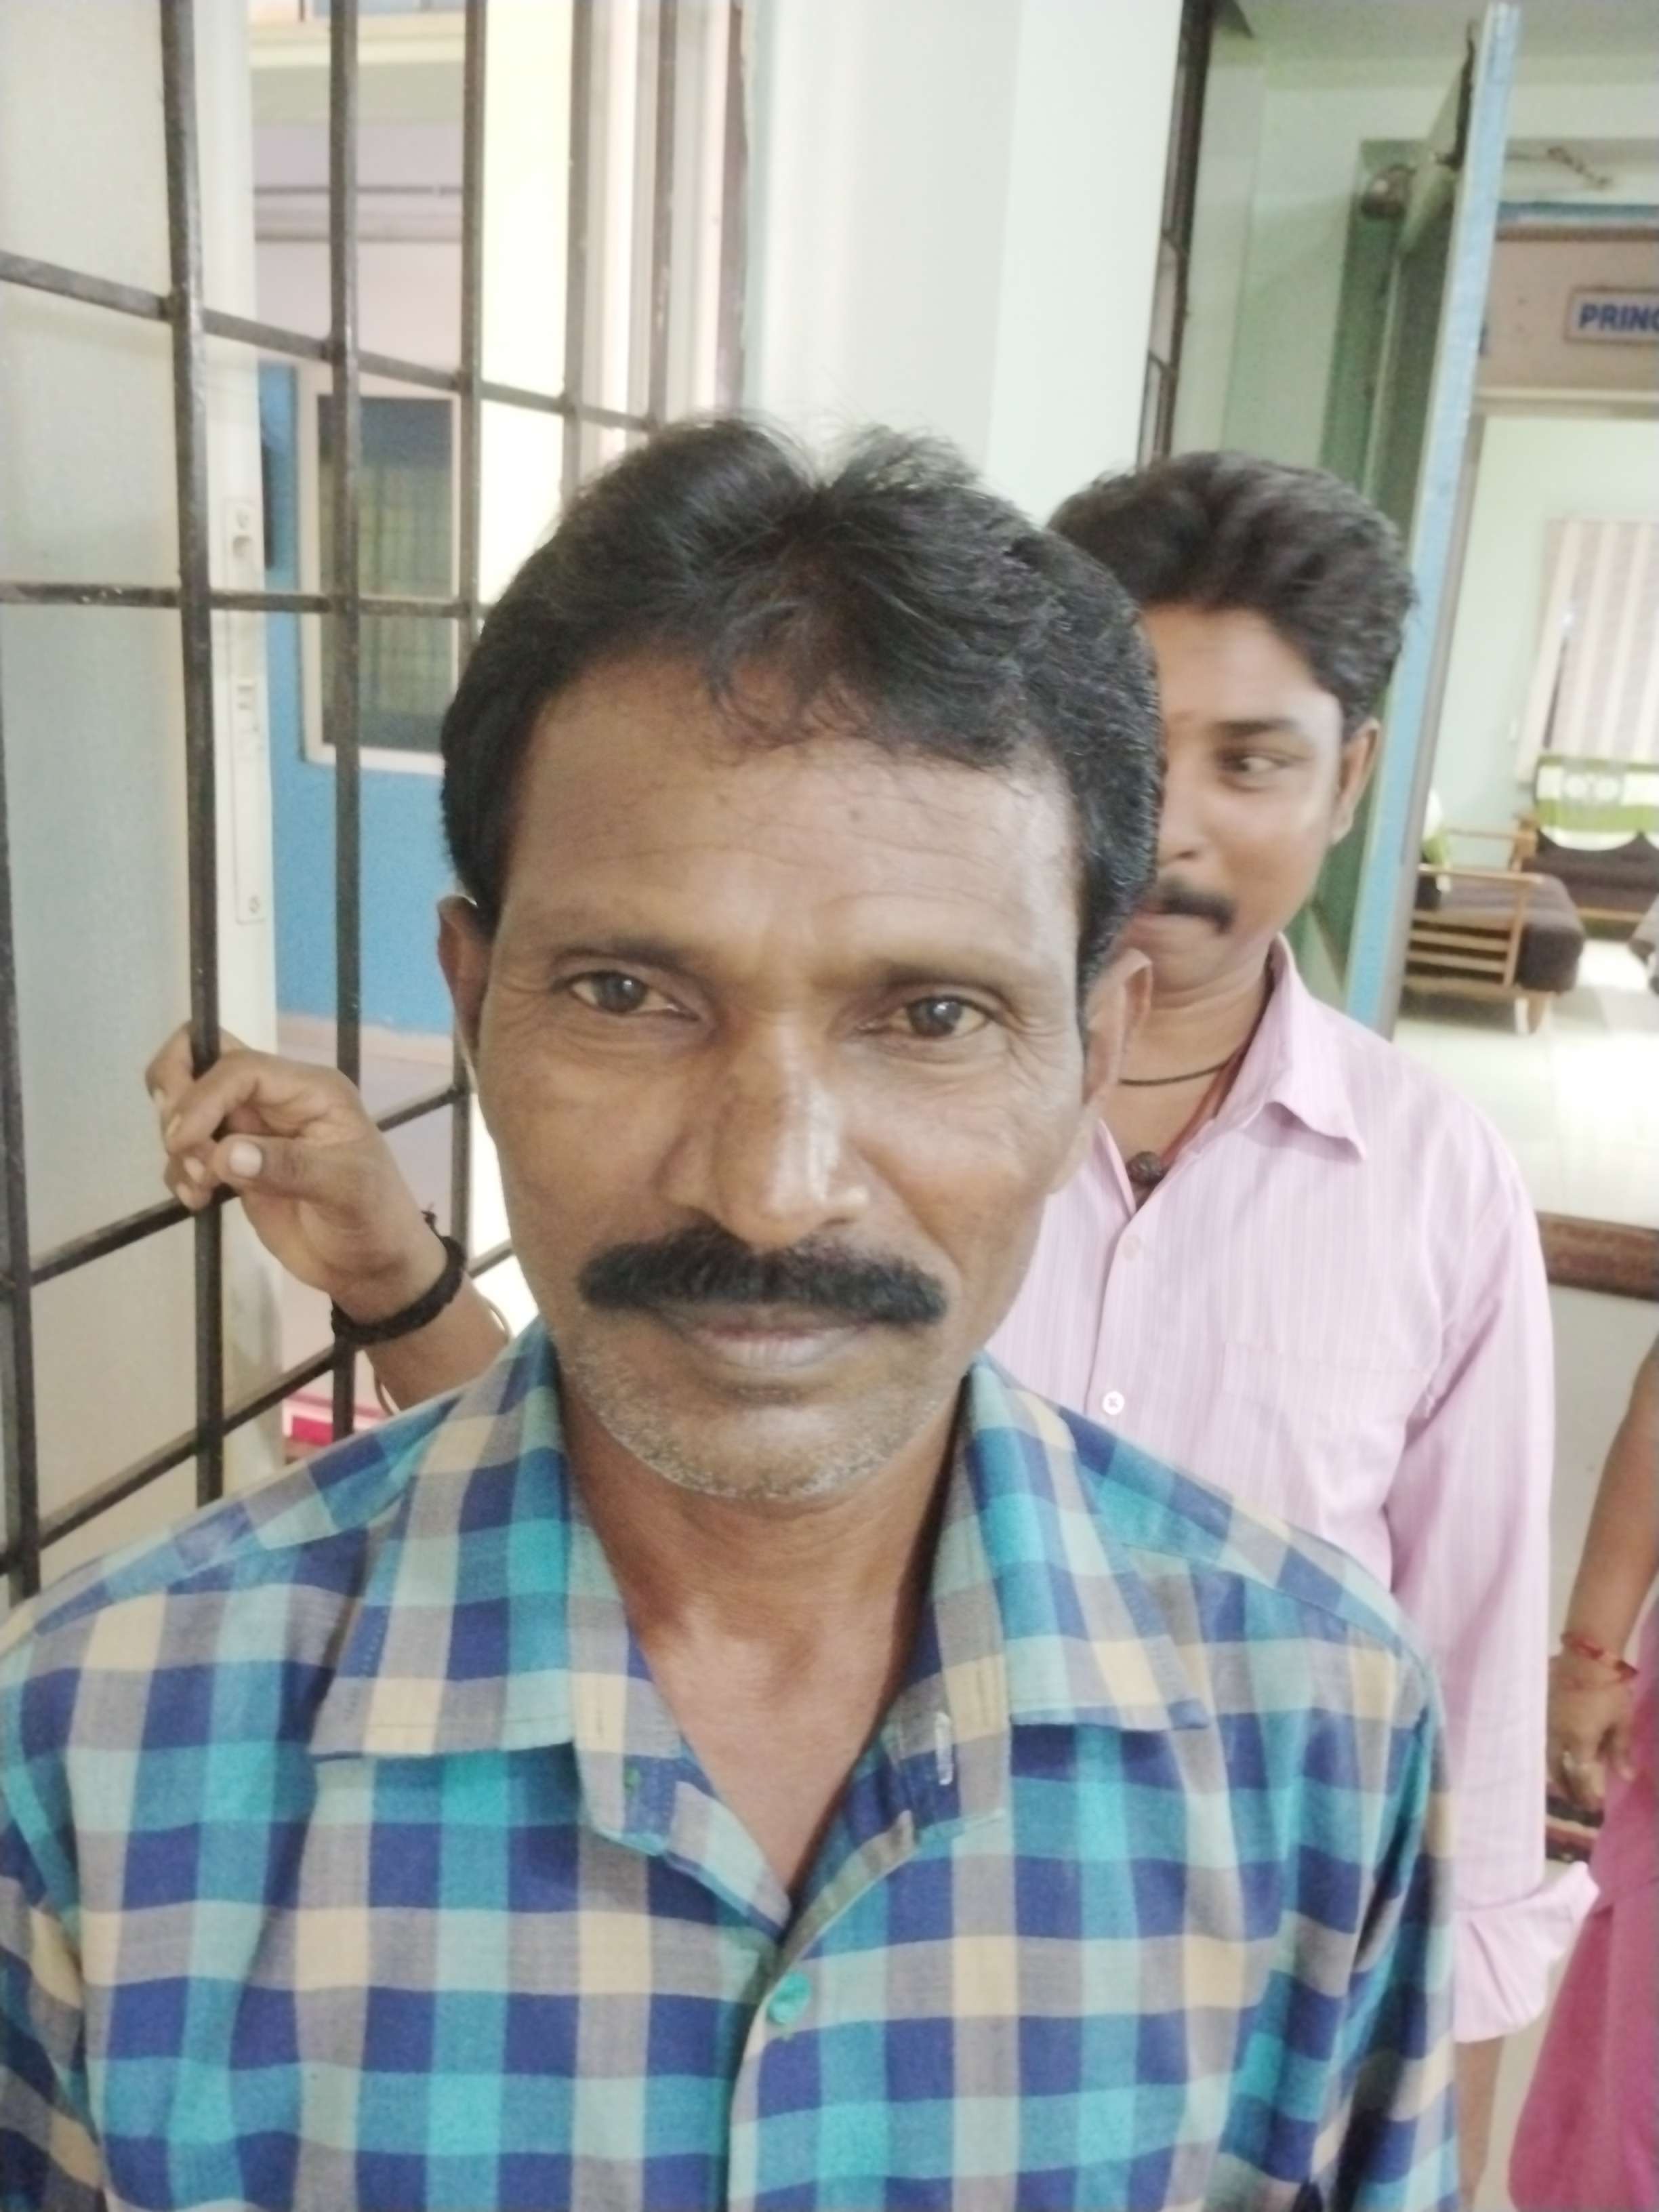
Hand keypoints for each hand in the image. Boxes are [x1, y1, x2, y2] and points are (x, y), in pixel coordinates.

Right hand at [146, 1025, 444, 1322]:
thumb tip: (222, 1154)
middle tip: (177, 1144)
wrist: (370, 1265)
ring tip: (201, 1187)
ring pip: (187, 1106)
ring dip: (178, 1144)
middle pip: (203, 1057)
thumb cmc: (373, 1219)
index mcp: (310, 1090)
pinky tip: (198, 1201)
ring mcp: (251, 1130)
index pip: (241, 1067)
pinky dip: (179, 1171)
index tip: (182, 1142)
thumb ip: (287, 1167)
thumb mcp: (345, 1190)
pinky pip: (187, 1151)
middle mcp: (276, 1099)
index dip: (203, 1096)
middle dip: (176, 1094)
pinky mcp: (234, 1163)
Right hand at [1546, 1649, 1635, 1811]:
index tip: (1592, 1807)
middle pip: (1557, 1767)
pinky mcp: (1541, 1707)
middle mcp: (1557, 1735)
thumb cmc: (1609, 1689)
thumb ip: (1620, 1750)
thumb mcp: (1621, 1721)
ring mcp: (1546, 1720)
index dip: (1586, 1794)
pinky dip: (1550, 1747)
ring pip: (1546, 1752)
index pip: (1580, 1776)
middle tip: (1573, 1798)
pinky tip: (1554, 1749)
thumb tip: (1625, 1777)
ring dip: (1555, 1768)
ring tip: (1561, 1779)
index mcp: (1578, 1741)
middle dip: (1565, 1786)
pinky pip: (1542, 1733)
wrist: (1586, 1655)